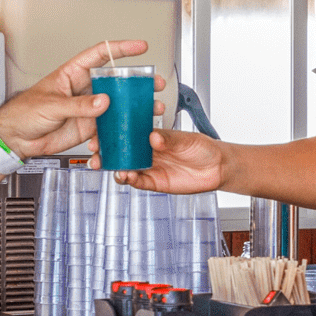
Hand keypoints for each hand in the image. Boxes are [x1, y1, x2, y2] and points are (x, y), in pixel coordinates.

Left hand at [0, 40, 164, 158]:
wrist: (17, 138)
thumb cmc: (24, 113)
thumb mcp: (51, 105)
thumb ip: (78, 105)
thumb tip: (103, 102)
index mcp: (74, 74)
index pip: (100, 55)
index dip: (121, 48)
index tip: (140, 46)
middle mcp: (85, 89)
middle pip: (117, 81)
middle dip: (138, 82)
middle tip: (155, 84)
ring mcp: (89, 109)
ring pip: (118, 106)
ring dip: (135, 108)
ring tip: (151, 110)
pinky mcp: (89, 128)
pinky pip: (109, 128)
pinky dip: (119, 132)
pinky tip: (126, 134)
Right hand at [104, 128, 225, 193]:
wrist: (217, 167)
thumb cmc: (203, 147)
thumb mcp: (186, 139)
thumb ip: (169, 139)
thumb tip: (154, 137)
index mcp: (151, 136)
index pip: (127, 134)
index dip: (112, 134)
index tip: (101, 133)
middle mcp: (147, 152)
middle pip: (121, 153)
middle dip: (106, 154)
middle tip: (97, 154)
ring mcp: (150, 167)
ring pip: (126, 168)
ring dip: (116, 168)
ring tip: (113, 168)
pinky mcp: (155, 182)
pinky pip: (138, 182)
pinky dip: (130, 180)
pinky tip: (127, 177)